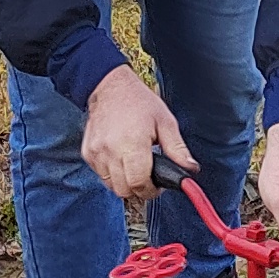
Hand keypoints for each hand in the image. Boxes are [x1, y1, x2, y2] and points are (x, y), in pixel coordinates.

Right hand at [80, 65, 191, 200]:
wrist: (110, 87)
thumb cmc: (138, 102)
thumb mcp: (165, 122)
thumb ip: (178, 149)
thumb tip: (190, 168)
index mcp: (132, 144)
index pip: (139, 184)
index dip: (151, 190)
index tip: (157, 186)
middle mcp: (111, 150)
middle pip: (124, 190)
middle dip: (138, 189)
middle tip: (148, 177)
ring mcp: (97, 152)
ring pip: (111, 185)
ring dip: (124, 182)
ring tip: (134, 166)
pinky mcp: (88, 152)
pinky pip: (100, 175)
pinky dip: (112, 173)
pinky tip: (120, 159)